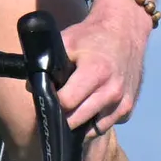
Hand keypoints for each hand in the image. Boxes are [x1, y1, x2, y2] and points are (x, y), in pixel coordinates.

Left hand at [56, 0, 148, 130]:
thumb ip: (48, 63)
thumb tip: (31, 87)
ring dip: (80, 123)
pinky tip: (91, 107)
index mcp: (96, 72)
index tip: (47, 99)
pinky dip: (96, 121)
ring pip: (92, 130)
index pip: (66, 102)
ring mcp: (123, 103)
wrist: (125, 31)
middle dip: (63, 117)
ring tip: (73, 109)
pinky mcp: (128, 110)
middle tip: (57, 108)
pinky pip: (106, 125)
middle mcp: (112, 91)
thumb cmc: (93, 36)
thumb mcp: (68, 41)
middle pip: (77, 120)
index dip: (53, 102)